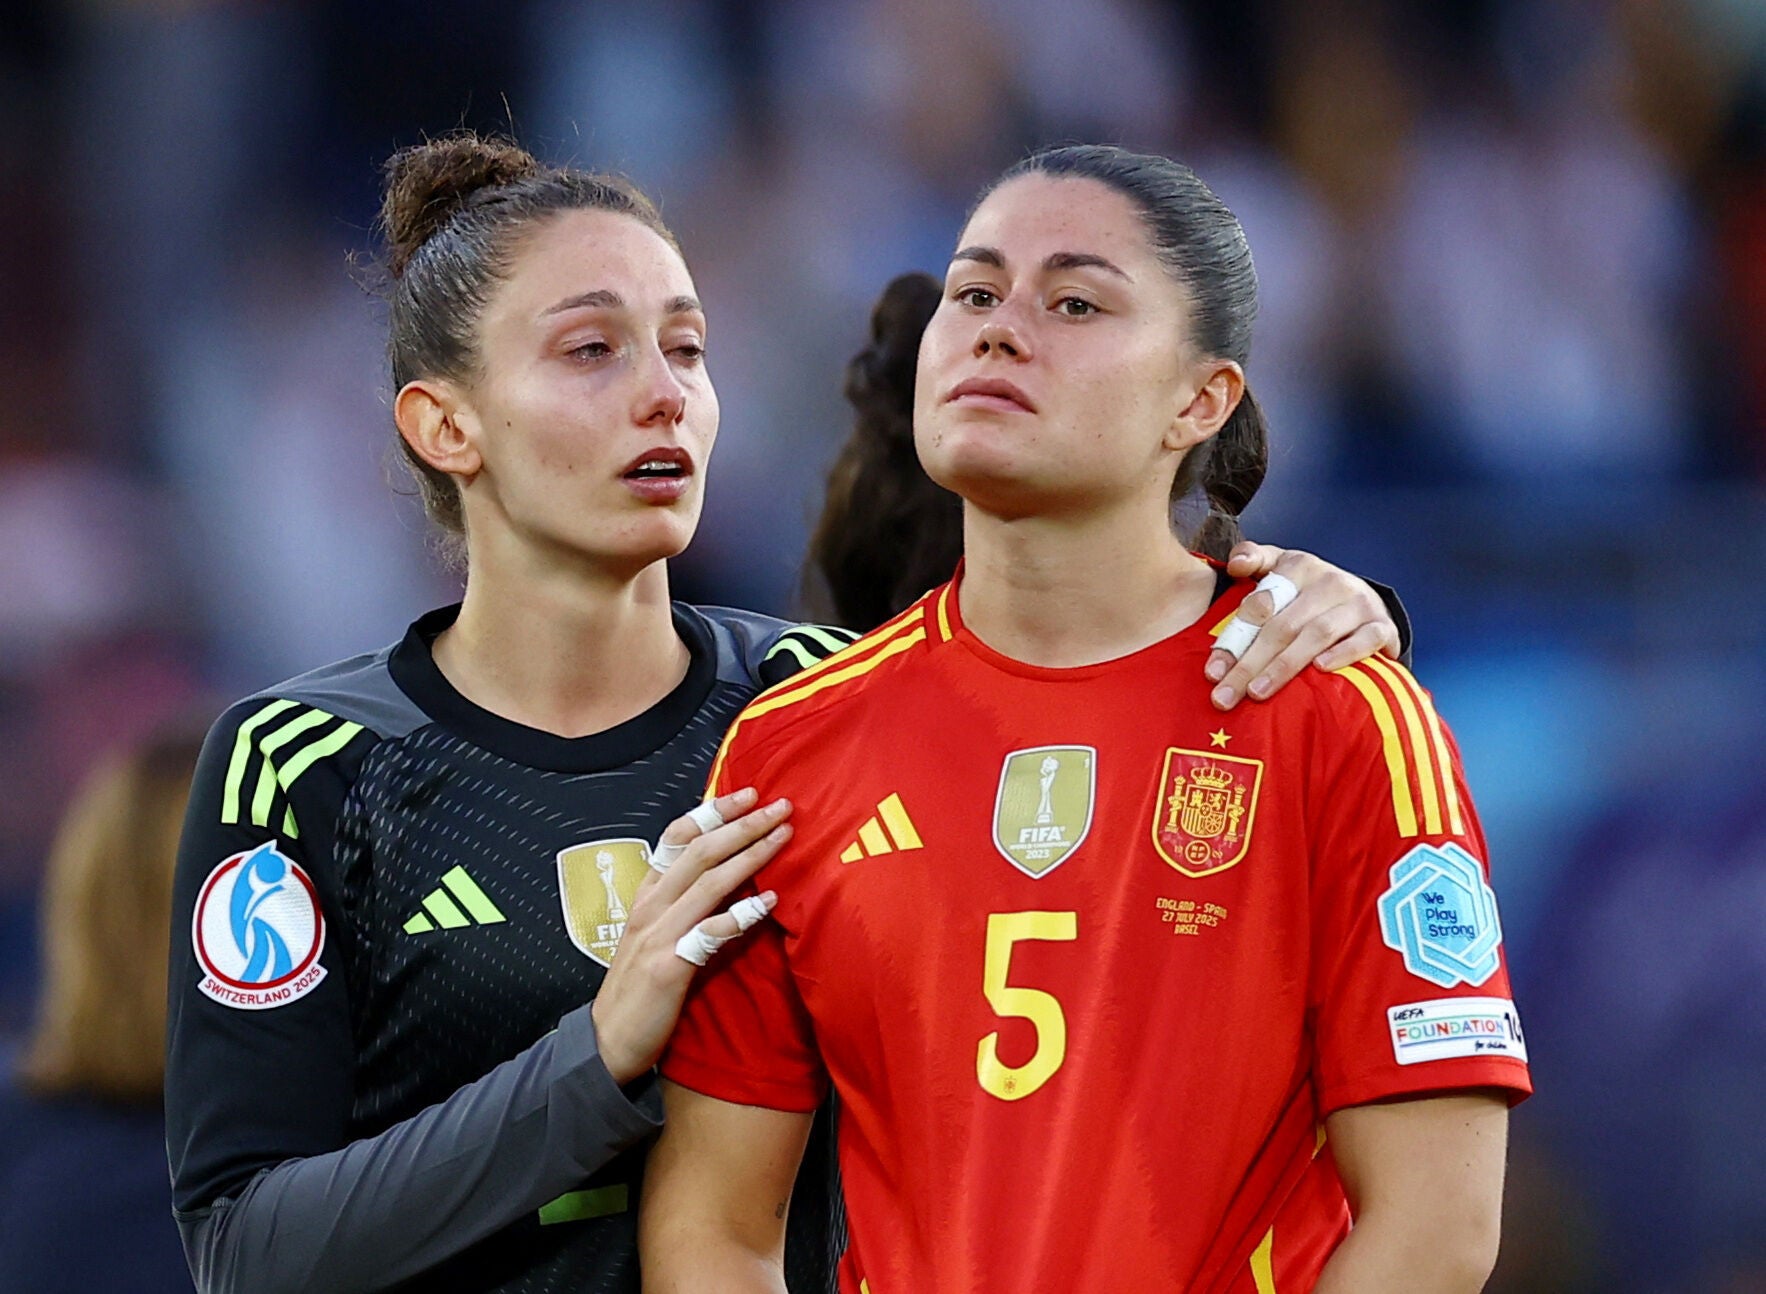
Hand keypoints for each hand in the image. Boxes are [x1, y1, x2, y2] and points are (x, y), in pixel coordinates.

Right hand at [590, 788, 792, 1083]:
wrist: (607, 1040)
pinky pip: (711, 933)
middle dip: (743, 824)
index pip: (676, 839)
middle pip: (701, 851)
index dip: (712, 812)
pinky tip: (770, 901)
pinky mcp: (671, 966)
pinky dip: (741, 913)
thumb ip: (682, 905)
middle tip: (780, 805)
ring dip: (750, 855)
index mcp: (647, 895)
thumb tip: (726, 877)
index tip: (747, 794)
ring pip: (709, 882)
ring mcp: (660, 935)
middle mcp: (652, 907)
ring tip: (784, 836)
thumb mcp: (653, 935)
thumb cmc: (638, 988)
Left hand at [1204, 542, 1399, 710]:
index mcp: (1299, 566)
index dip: (1234, 638)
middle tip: (1226, 696)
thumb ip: (1254, 559)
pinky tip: (1320, 671)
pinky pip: (1365, 641)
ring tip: (1257, 693)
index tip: (1213, 672)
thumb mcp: (1281, 566)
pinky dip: (1343, 655)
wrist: (1365, 601)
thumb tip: (1235, 565)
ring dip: (1284, 666)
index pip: (1260, 604)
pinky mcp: (1383, 627)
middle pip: (1282, 626)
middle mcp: (1330, 582)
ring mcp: (1358, 604)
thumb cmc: (1309, 591)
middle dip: (1250, 663)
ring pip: (1316, 635)